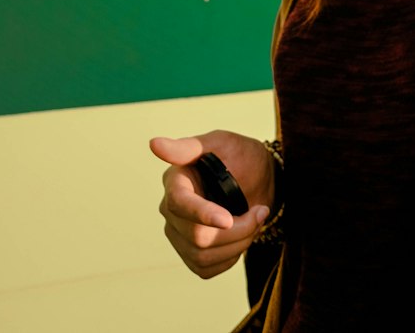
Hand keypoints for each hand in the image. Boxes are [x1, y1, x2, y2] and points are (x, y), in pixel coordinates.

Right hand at [150, 130, 274, 278]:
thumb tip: (154, 144)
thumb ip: (189, 147)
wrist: (259, 179)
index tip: (228, 219)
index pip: (179, 204)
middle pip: (197, 236)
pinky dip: (230, 258)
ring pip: (202, 257)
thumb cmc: (241, 156)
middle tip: (260, 213)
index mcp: (175, 181)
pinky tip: (240, 238)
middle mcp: (171, 210)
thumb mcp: (222, 143)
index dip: (203, 214)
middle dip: (237, 230)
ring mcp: (178, 234)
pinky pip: (206, 269)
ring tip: (253, 223)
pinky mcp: (189, 254)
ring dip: (238, 244)